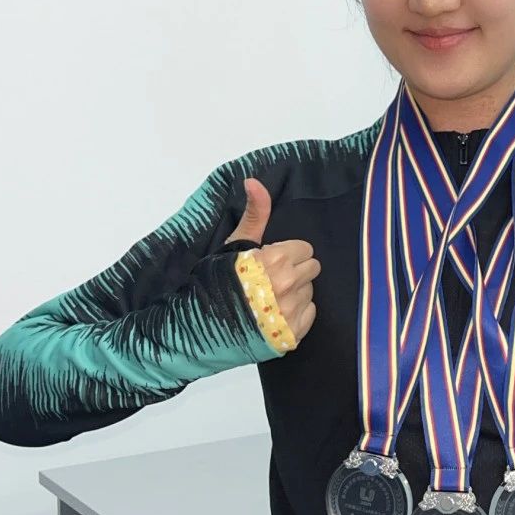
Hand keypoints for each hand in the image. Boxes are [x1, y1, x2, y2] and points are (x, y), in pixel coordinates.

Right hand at [225, 177, 319, 346]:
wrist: (202, 327)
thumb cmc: (216, 282)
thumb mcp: (233, 244)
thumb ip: (254, 215)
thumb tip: (254, 181)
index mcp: (276, 260)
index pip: (305, 249)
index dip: (288, 253)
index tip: (272, 260)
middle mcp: (289, 285)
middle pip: (312, 269)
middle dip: (295, 270)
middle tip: (272, 278)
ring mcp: (292, 311)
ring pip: (310, 291)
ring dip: (296, 292)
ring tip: (271, 297)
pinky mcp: (295, 333)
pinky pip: (310, 314)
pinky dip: (297, 313)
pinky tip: (276, 313)